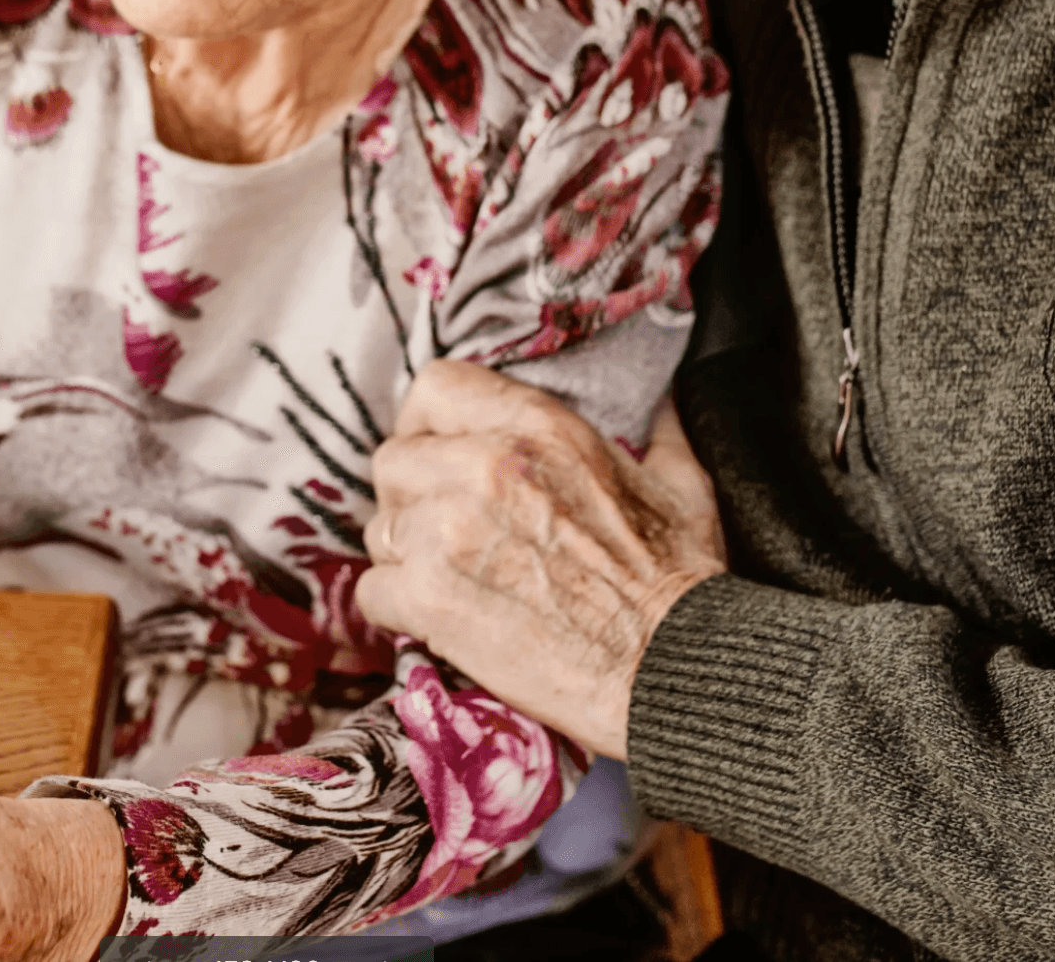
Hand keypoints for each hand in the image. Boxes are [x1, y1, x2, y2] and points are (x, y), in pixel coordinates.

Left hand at [356, 362, 727, 760]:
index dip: (429, 423)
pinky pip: (373, 592)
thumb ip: (658, 431)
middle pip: (393, 460)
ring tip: (452, 581)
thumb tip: (661, 405)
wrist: (668, 666)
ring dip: (406, 556)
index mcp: (539, 426)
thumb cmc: (679, 578)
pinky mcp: (430, 599)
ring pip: (381, 528)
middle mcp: (484, 464)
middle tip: (447, 531)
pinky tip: (442, 621)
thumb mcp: (681, 482)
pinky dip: (400, 611)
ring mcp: (449, 531)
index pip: (435, 387)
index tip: (441, 453)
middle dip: (413, 497)